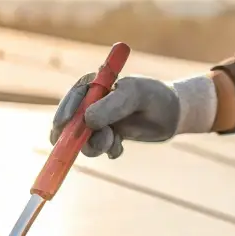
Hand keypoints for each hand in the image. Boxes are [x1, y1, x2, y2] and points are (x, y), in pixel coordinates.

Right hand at [49, 74, 183, 158]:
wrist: (172, 113)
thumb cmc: (154, 96)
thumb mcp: (134, 96)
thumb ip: (112, 106)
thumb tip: (87, 121)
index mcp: (94, 85)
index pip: (73, 98)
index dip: (64, 112)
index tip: (62, 126)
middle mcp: (92, 103)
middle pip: (71, 122)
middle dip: (79, 136)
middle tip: (92, 143)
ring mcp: (98, 121)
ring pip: (84, 139)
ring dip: (97, 145)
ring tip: (115, 142)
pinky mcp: (107, 135)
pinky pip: (98, 148)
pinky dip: (108, 150)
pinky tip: (120, 147)